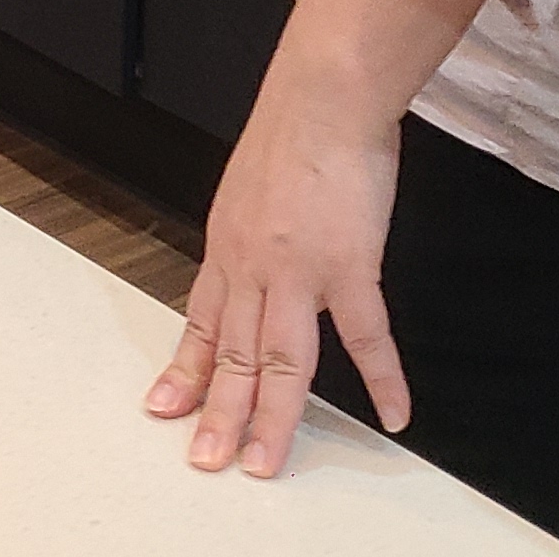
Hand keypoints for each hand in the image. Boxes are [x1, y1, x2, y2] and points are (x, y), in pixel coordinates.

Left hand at [146, 79, 410, 476]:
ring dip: (272, 416)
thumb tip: (255, 264)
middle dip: (217, 412)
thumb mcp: (249, 190)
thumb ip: (251, 234)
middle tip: (207, 459)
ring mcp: (297, 270)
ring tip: (265, 461)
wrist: (321, 97)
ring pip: (278, 360)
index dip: (184, 370)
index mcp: (227, 247)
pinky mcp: (348, 264)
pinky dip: (381, 378)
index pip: (198, 322)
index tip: (165, 408)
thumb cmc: (293, 133)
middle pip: (231, 353)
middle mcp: (251, 265)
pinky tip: (393, 413)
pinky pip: (364, 335)